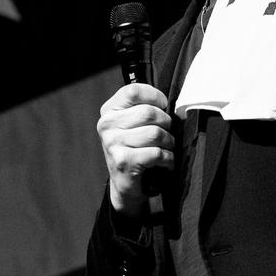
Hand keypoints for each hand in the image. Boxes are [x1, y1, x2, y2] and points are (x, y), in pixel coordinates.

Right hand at [97, 83, 174, 216]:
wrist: (124, 184)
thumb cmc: (134, 149)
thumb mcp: (132, 124)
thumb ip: (143, 108)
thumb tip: (168, 102)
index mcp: (109, 111)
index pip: (133, 91)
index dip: (154, 96)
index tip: (163, 105)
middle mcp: (107, 125)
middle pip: (148, 113)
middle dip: (166, 123)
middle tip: (166, 133)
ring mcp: (112, 143)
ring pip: (155, 133)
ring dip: (168, 142)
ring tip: (166, 148)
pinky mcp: (123, 161)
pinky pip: (157, 153)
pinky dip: (168, 158)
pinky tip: (165, 161)